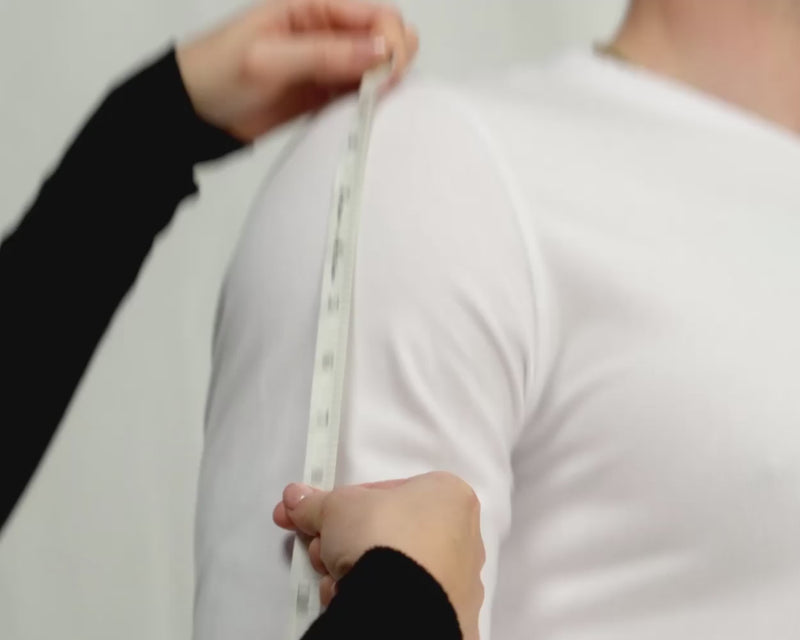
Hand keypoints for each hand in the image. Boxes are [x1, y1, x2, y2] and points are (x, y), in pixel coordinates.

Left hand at [175, 0, 417, 140]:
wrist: (194, 113)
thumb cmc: (217, 72)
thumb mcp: (269, 59)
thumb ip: (325, 53)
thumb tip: (381, 50)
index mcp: (313, 7)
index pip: (376, 14)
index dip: (391, 41)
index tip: (387, 73)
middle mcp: (326, 32)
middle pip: (384, 39)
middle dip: (392, 62)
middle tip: (378, 90)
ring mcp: (327, 64)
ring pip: (376, 68)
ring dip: (382, 86)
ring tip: (366, 105)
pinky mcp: (323, 94)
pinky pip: (358, 95)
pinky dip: (365, 104)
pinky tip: (358, 115)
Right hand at [273, 472, 484, 639]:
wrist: (402, 603)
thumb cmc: (381, 534)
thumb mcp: (337, 508)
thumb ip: (316, 503)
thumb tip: (295, 499)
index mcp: (448, 495)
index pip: (386, 494)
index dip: (343, 506)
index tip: (315, 517)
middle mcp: (463, 534)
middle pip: (388, 533)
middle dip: (343, 542)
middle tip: (317, 549)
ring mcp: (460, 578)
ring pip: (393, 568)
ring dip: (353, 572)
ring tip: (333, 581)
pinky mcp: (453, 616)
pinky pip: (403, 598)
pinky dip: (374, 598)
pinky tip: (349, 602)